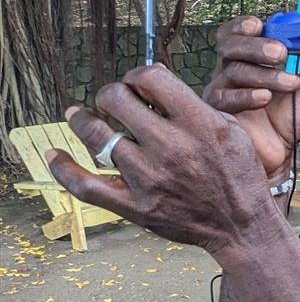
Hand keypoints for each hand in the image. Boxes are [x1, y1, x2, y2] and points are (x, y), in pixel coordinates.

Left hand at [45, 65, 274, 258]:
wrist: (243, 226)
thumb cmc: (240, 177)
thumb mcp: (231, 130)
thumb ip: (194, 106)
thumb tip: (156, 85)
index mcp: (198, 124)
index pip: (149, 77)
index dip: (138, 75)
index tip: (138, 85)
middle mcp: (172, 148)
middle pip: (116, 100)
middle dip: (112, 94)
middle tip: (115, 102)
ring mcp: (151, 179)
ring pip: (97, 137)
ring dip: (84, 120)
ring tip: (81, 116)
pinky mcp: (138, 207)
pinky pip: (87, 186)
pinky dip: (64, 169)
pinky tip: (55, 154)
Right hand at [203, 17, 299, 177]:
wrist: (280, 156)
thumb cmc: (289, 121)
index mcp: (249, 59)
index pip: (239, 32)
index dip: (246, 25)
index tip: (263, 24)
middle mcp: (231, 70)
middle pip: (230, 45)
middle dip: (256, 46)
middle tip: (282, 53)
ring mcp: (221, 90)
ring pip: (234, 71)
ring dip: (264, 75)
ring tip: (290, 83)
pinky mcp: (218, 112)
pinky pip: (225, 98)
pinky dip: (247, 95)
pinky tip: (265, 98)